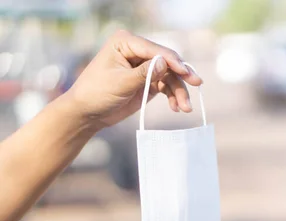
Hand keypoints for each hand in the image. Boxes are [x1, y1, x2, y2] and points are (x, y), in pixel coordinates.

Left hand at [66, 29, 202, 130]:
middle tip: (197, 84)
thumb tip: (165, 63)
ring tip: (185, 108)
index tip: (186, 73)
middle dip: (181, 76)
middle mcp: (138, 51)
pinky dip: (173, 96)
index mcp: (126, 42)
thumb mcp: (121, 83)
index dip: (172, 61)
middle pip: (167, 61)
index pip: (155, 50)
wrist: (88, 113)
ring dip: (179, 91)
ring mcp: (145, 66)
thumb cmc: (96, 93)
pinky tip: (176, 107)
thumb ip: (144, 73)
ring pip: (170, 76)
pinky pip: (167, 86)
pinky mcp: (148, 81)